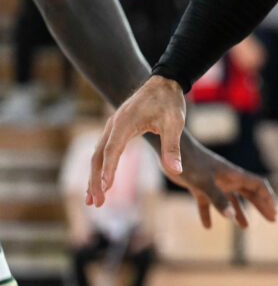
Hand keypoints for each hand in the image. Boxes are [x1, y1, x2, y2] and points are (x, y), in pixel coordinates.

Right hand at [87, 76, 186, 207]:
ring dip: (94, 177)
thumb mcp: (175, 124)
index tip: (106, 188)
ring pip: (97, 155)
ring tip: (93, 200)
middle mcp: (113, 125)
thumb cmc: (170, 102)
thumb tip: (176, 171)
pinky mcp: (116, 130)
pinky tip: (100, 183)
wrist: (164, 83)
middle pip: (98, 156)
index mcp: (125, 122)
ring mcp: (112, 127)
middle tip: (96, 203)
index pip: (112, 149)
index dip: (109, 169)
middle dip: (95, 180)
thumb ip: (173, 147)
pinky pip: (103, 151)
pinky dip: (100, 168)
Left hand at [169, 138, 276, 228]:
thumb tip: (232, 217)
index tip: (275, 211)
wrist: (172, 151)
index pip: (258, 186)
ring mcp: (214, 182)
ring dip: (240, 212)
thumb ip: (218, 199)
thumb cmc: (191, 163)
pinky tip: (207, 226)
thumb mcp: (204, 183)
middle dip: (261, 206)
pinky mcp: (199, 186)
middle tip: (272, 219)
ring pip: (232, 199)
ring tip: (246, 227)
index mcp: (234, 175)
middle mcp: (227, 179)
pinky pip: (208, 203)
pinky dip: (209, 214)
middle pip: (250, 193)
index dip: (268, 198)